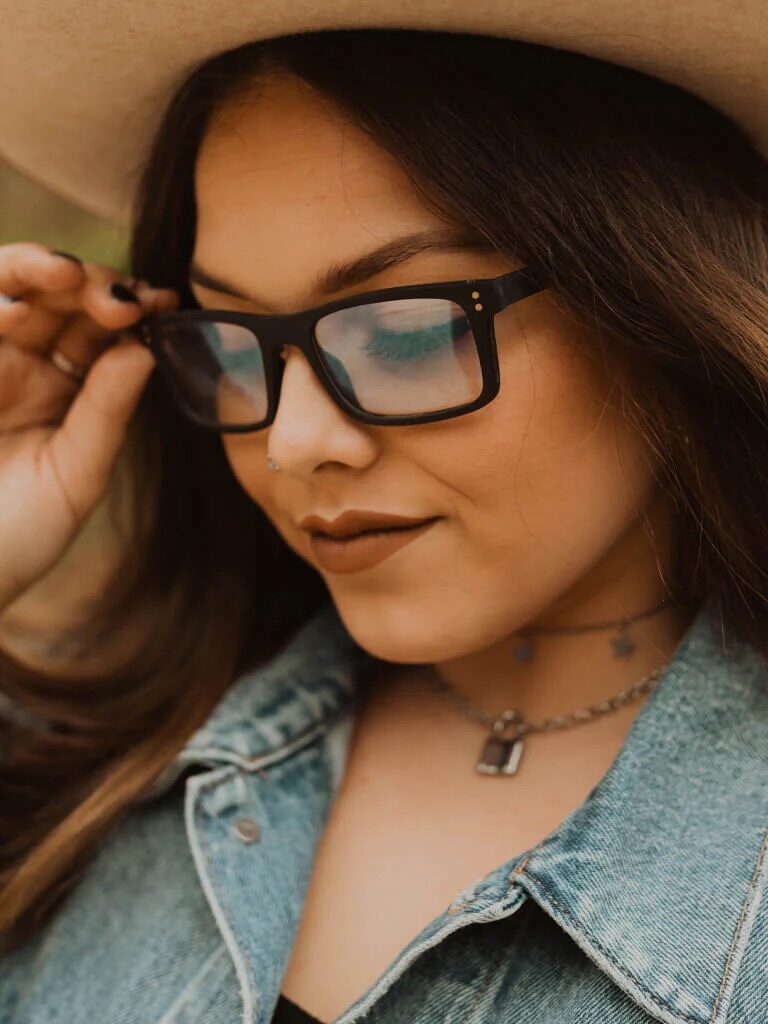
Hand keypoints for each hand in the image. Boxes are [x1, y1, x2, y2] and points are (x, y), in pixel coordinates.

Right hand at [0, 242, 179, 608]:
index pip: (101, 332)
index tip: (166, 304)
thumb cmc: (18, 536)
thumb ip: (108, 412)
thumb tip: (146, 349)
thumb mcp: (76, 475)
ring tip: (68, 275)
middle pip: (58, 298)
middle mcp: (23, 366)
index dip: (133, 311)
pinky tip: (16, 310)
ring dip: (36, 271)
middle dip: (92, 284)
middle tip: (122, 297)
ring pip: (6, 289)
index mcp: (65, 390)